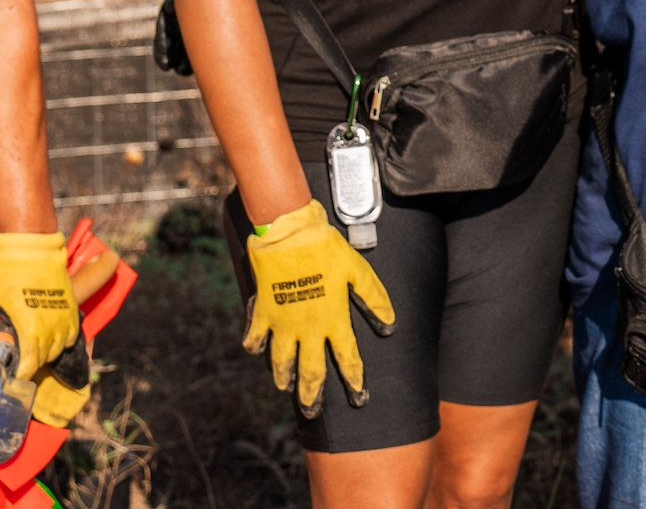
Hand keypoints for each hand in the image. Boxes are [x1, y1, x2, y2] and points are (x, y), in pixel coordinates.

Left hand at [0, 232, 80, 384]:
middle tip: (17, 362)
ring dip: (45, 352)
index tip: (10, 378)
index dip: (18, 375)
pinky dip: (61, 340)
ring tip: (32, 349)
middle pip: (43, 360)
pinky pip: (70, 335)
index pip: (28, 367)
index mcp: (29, 332)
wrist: (31, 246)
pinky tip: (49, 336)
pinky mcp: (72, 308)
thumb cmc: (3, 273)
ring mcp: (65, 319)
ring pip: (58, 349)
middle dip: (30, 364)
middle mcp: (51, 330)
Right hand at [241, 198, 395, 414]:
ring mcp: (282, 323)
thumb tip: (389, 324)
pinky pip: (256, 338)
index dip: (354, 380)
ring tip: (285, 387)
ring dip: (284, 377)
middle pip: (310, 372)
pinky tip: (258, 352)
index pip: (348, 359)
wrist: (288, 232)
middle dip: (312, 396)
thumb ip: (374, 299)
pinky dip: (256, 348)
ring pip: (281, 362)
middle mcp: (307, 328)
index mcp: (333, 320)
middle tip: (312, 412)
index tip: (359, 396)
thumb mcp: (357, 270)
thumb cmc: (325, 248)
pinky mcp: (263, 312)